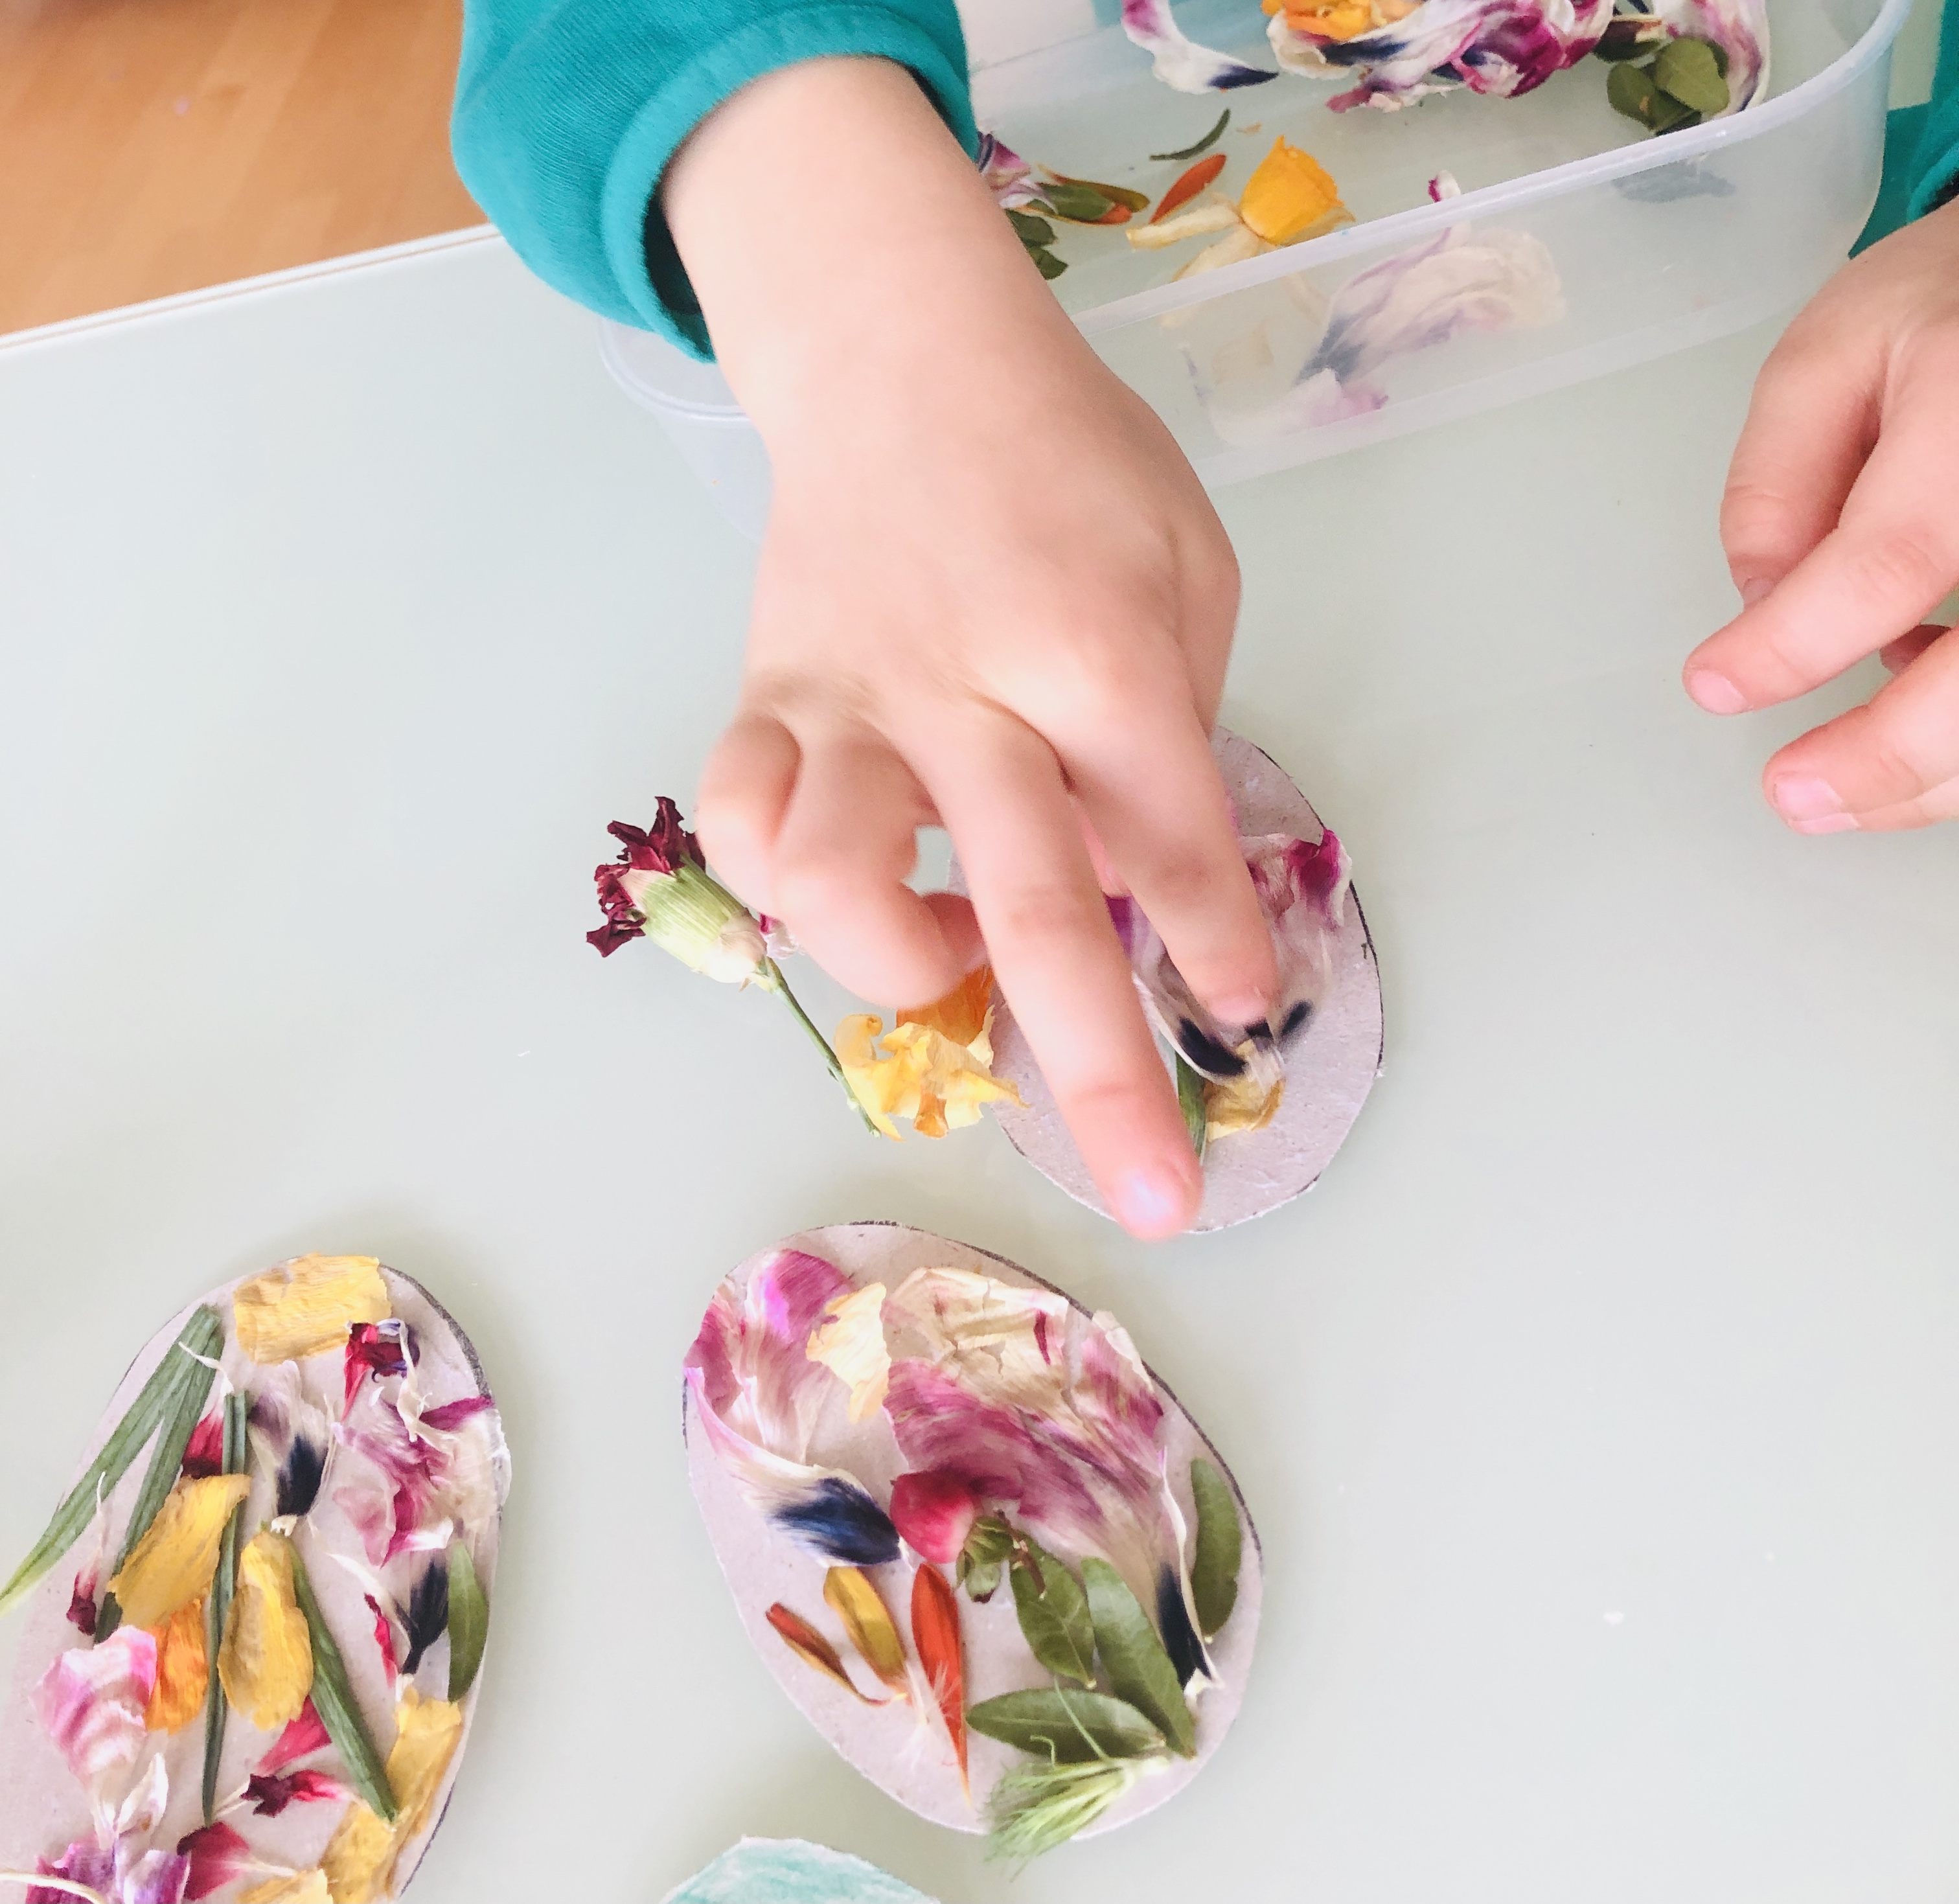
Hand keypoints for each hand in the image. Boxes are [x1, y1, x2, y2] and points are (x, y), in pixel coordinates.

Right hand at [663, 59, 1273, 1235]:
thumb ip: (1172, 725)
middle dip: (1102, 1068)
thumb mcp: (1183, 561)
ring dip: (900, 965)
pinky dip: (781, 888)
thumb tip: (1146, 881)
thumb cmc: (1069, 461)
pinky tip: (850, 888)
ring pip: (830, 879)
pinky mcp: (765, 701)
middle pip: (1032, 907)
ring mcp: (849, 702)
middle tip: (1152, 1195)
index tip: (1246, 1021)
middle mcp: (967, 691)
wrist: (898, 353)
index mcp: (1096, 647)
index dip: (1212, 941)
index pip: (1170, 831)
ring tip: (954, 958)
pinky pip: (734, 824)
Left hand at [1683, 197, 1958, 830]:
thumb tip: (1760, 604)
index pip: (1891, 560)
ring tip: (1840, 792)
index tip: (1716, 683)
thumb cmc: (1954, 302)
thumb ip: (1778, 478)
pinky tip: (1919, 726)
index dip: (1793, 645)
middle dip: (1889, 757)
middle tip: (1793, 796)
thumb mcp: (1833, 350)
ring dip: (1937, 773)